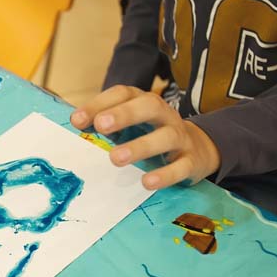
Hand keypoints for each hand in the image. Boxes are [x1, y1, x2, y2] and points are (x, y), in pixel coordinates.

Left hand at [71, 85, 220, 189]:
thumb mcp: (130, 125)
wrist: (199, 149)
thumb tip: (77, 122)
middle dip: (124, 114)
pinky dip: (165, 175)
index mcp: (145, 103)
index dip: (100, 103)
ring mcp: (180, 137)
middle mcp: (165, 115)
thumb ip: (106, 124)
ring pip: (165, 137)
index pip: (123, 94)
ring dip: (140, 146)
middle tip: (101, 125)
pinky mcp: (191, 161)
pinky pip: (181, 166)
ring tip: (116, 158)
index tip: (77, 120)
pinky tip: (146, 182)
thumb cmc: (153, 134)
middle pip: (149, 106)